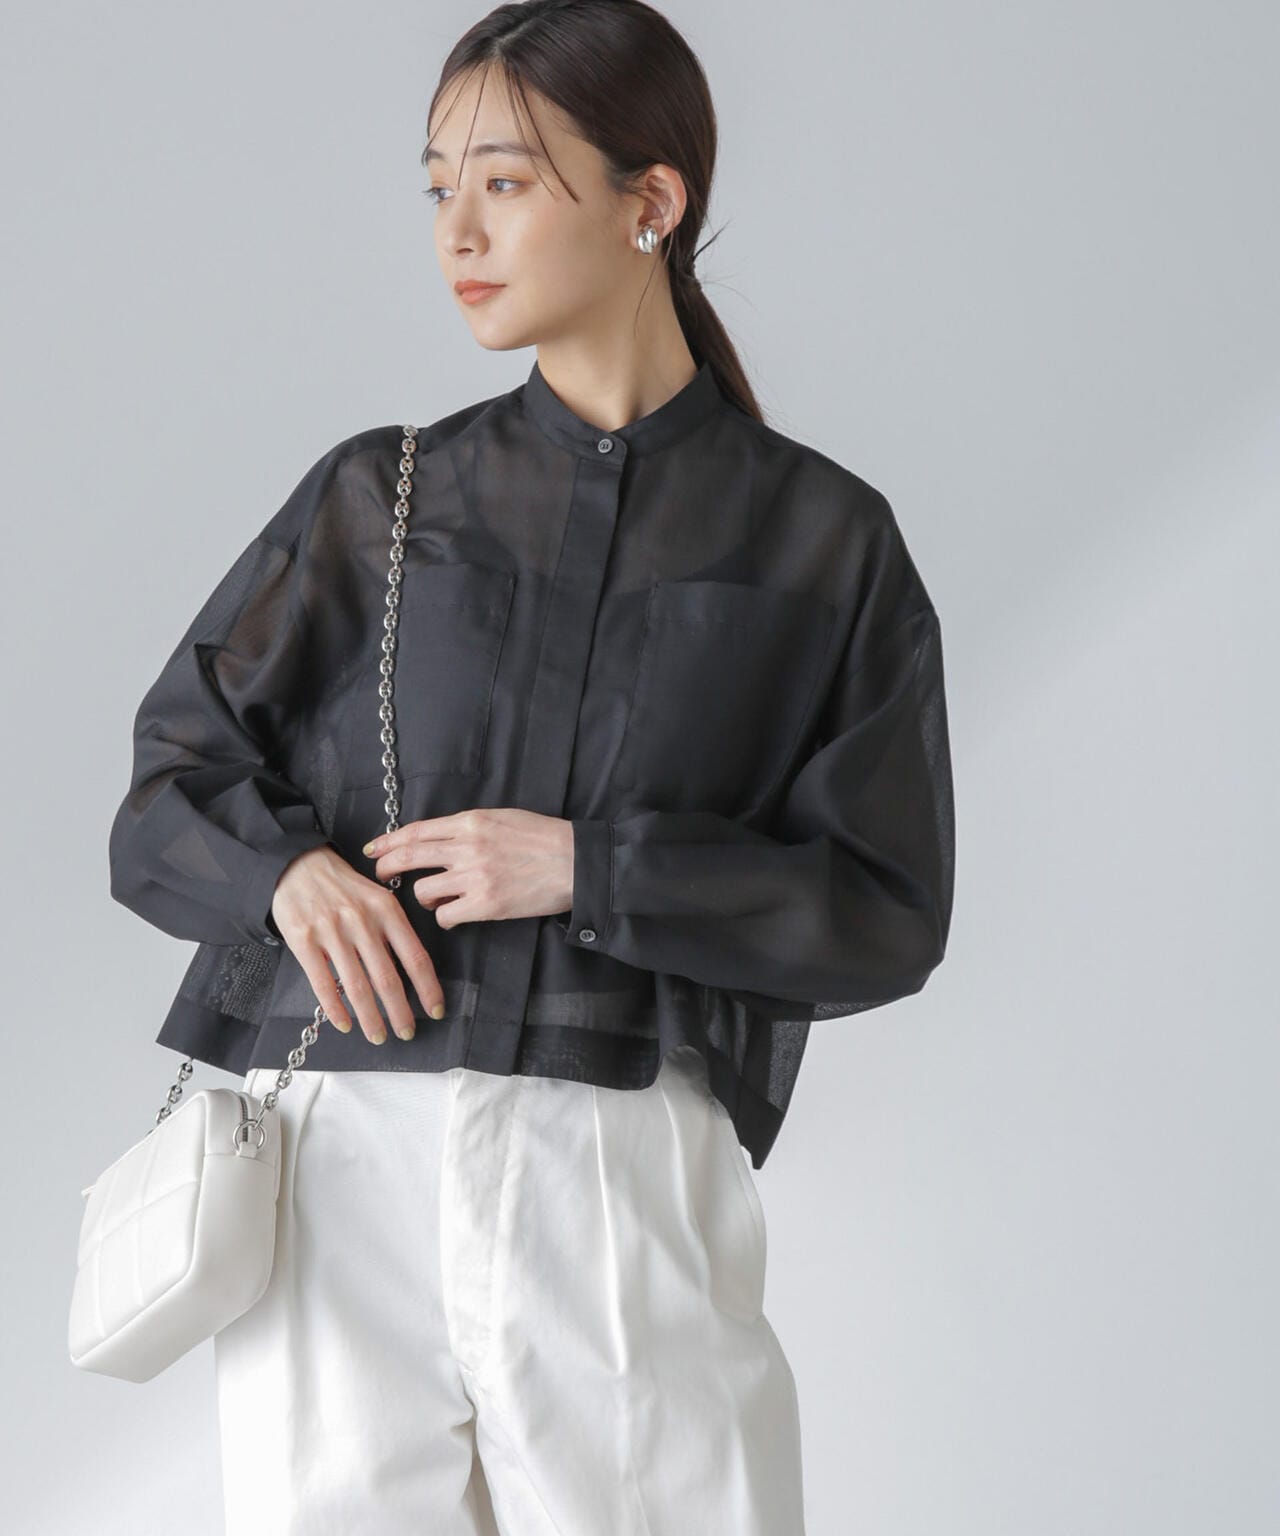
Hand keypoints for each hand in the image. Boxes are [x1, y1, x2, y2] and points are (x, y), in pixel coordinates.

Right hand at [269, 844, 446, 1044]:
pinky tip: (344, 1023)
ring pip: (357, 986)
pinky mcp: (304, 940)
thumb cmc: (342, 886)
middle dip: (400, 1012)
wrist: (298, 865)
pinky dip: (336, 1008)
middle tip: (406, 1032)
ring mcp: (332, 931)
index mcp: (387, 910)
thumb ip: (393, 930)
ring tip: (378, 1035)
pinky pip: (323, 982)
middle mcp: (362, 921)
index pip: (415, 957)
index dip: (428, 988)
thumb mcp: (376, 898)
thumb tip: (410, 972)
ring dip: (370, 1018)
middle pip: (388, 978)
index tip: (435, 1010)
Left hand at [364, 808, 573, 927]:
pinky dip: (444, 916)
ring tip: (435, 897)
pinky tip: (454, 914)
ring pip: (423, 890)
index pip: (416, 830)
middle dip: (387, 867)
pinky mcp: (486, 904)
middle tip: (381, 875)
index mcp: (470, 822)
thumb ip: (467, 827)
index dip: (390, 840)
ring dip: (423, 896)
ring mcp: (475, 876)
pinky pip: (445, 915)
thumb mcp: (501, 818)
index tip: (375, 848)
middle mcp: (467, 846)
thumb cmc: (543, 838)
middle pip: (409, 857)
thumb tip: (436, 838)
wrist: (574, 862)